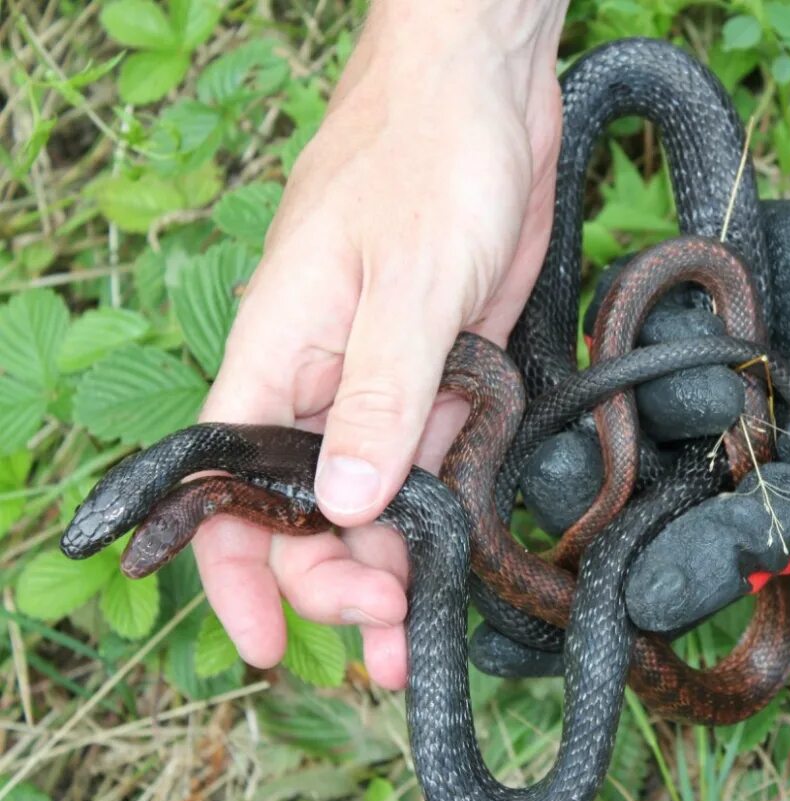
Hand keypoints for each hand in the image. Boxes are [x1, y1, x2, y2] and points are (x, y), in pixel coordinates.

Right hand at [193, 0, 565, 689]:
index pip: (229, 489)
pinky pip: (434, 452)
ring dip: (394, 561)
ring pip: (376, 492)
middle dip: (339, 581)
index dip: (240, 574)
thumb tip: (344, 506)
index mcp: (275, 356)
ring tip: (424, 631)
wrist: (484, 89)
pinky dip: (442, 505)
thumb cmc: (426, 154)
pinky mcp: (444, 364)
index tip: (275, 647)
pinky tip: (459, 551)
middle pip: (308, 508)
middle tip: (394, 631)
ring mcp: (383, 375)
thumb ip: (378, 397)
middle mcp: (319, 377)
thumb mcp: (407, 281)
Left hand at [524, 123, 789, 630]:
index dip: (576, 535)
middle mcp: (674, 433)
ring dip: (656, 372)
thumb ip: (739, 547)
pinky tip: (724, 303)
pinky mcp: (672, 291)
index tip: (546, 536)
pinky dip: (654, 301)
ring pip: (603, 375)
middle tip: (568, 456)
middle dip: (581, 457)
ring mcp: (667, 361)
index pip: (618, 531)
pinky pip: (622, 297)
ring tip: (742, 358)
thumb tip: (643, 611)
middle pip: (584, 454)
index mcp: (704, 497)